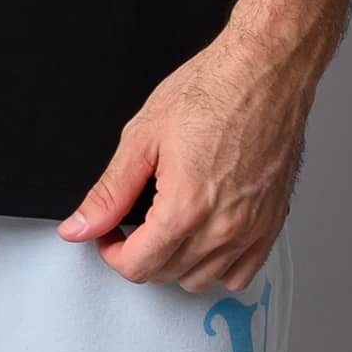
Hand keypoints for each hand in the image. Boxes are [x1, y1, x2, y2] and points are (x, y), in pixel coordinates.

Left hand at [60, 25, 314, 292]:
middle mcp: (222, 228)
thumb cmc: (213, 91)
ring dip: (176, 263)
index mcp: (185, 208)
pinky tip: (205, 236)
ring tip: (168, 227)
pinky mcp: (273, 222)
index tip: (109, 233)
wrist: (266, 70)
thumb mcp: (143, 137)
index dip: (111, 252)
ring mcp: (252, 229)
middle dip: (139, 255)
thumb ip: (109, 193)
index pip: (137, 266)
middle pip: (166, 275)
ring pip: (201, 280)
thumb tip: (79, 227)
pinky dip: (218, 266)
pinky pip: (241, 273)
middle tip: (133, 223)